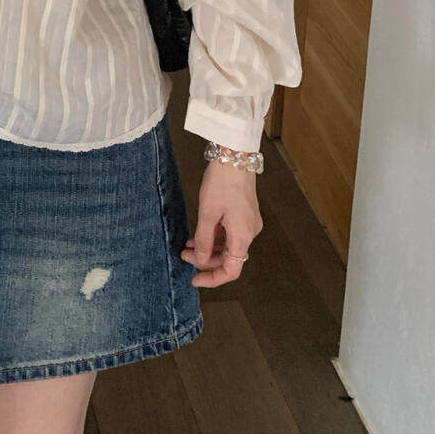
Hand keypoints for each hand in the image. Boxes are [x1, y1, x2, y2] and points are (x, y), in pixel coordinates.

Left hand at [180, 161, 261, 286]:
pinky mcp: (246, 212)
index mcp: (243, 236)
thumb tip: (199, 261)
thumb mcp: (207, 213)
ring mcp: (249, 222)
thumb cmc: (222, 182)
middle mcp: (250, 232)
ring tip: (188, 244)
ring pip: (229, 245)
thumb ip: (203, 240)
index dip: (212, 278)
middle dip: (205, 260)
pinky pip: (231, 232)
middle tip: (184, 255)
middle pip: (229, 258)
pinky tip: (200, 232)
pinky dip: (215, 236)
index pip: (231, 270)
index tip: (194, 279)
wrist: (236, 154)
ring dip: (209, 247)